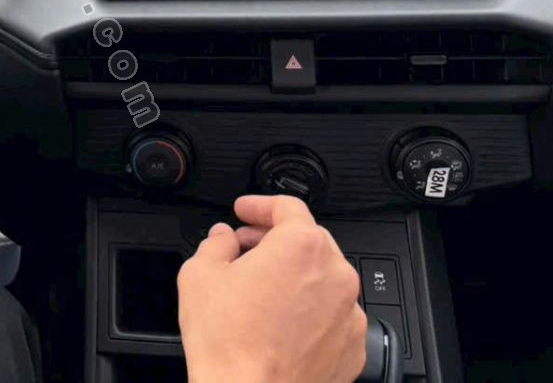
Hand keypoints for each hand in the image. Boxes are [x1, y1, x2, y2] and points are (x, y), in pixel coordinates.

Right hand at [178, 195, 366, 382]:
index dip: (259, 205)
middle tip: (246, 247)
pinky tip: (280, 323)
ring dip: (295, 275)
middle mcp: (335, 275)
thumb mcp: (199, 276)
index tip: (245, 211)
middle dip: (275, 239)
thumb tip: (222, 239)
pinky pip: (333, 314)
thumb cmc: (230, 345)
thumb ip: (215, 243)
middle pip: (308, 239)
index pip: (286, 206)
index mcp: (301, 247)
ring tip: (261, 290)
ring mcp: (349, 313)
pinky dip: (310, 310)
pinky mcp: (353, 346)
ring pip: (323, 277)